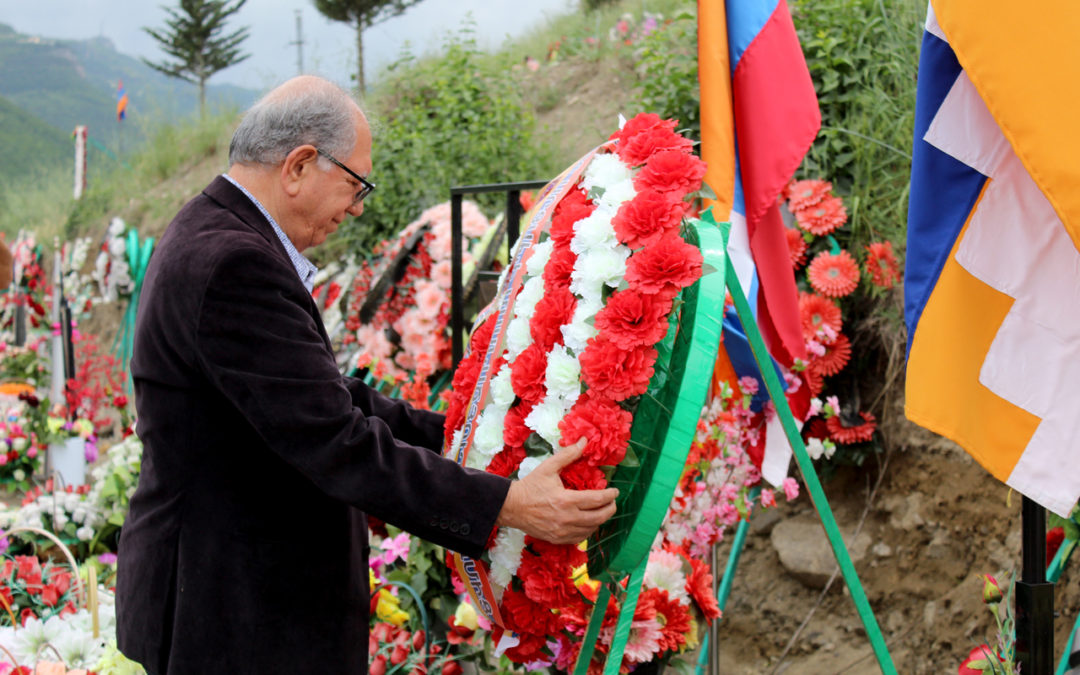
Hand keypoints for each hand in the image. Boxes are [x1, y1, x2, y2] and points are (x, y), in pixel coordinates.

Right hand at [495, 438, 618, 544]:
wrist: (511, 507)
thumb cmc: (530, 486)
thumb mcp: (548, 467)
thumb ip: (568, 455)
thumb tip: (584, 441)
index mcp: (566, 500)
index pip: (597, 499)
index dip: (610, 495)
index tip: (615, 491)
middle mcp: (567, 518)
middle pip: (598, 517)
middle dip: (610, 509)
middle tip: (613, 502)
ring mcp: (562, 531)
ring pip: (591, 529)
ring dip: (601, 520)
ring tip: (603, 511)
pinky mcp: (557, 538)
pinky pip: (580, 537)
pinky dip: (588, 530)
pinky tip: (589, 523)